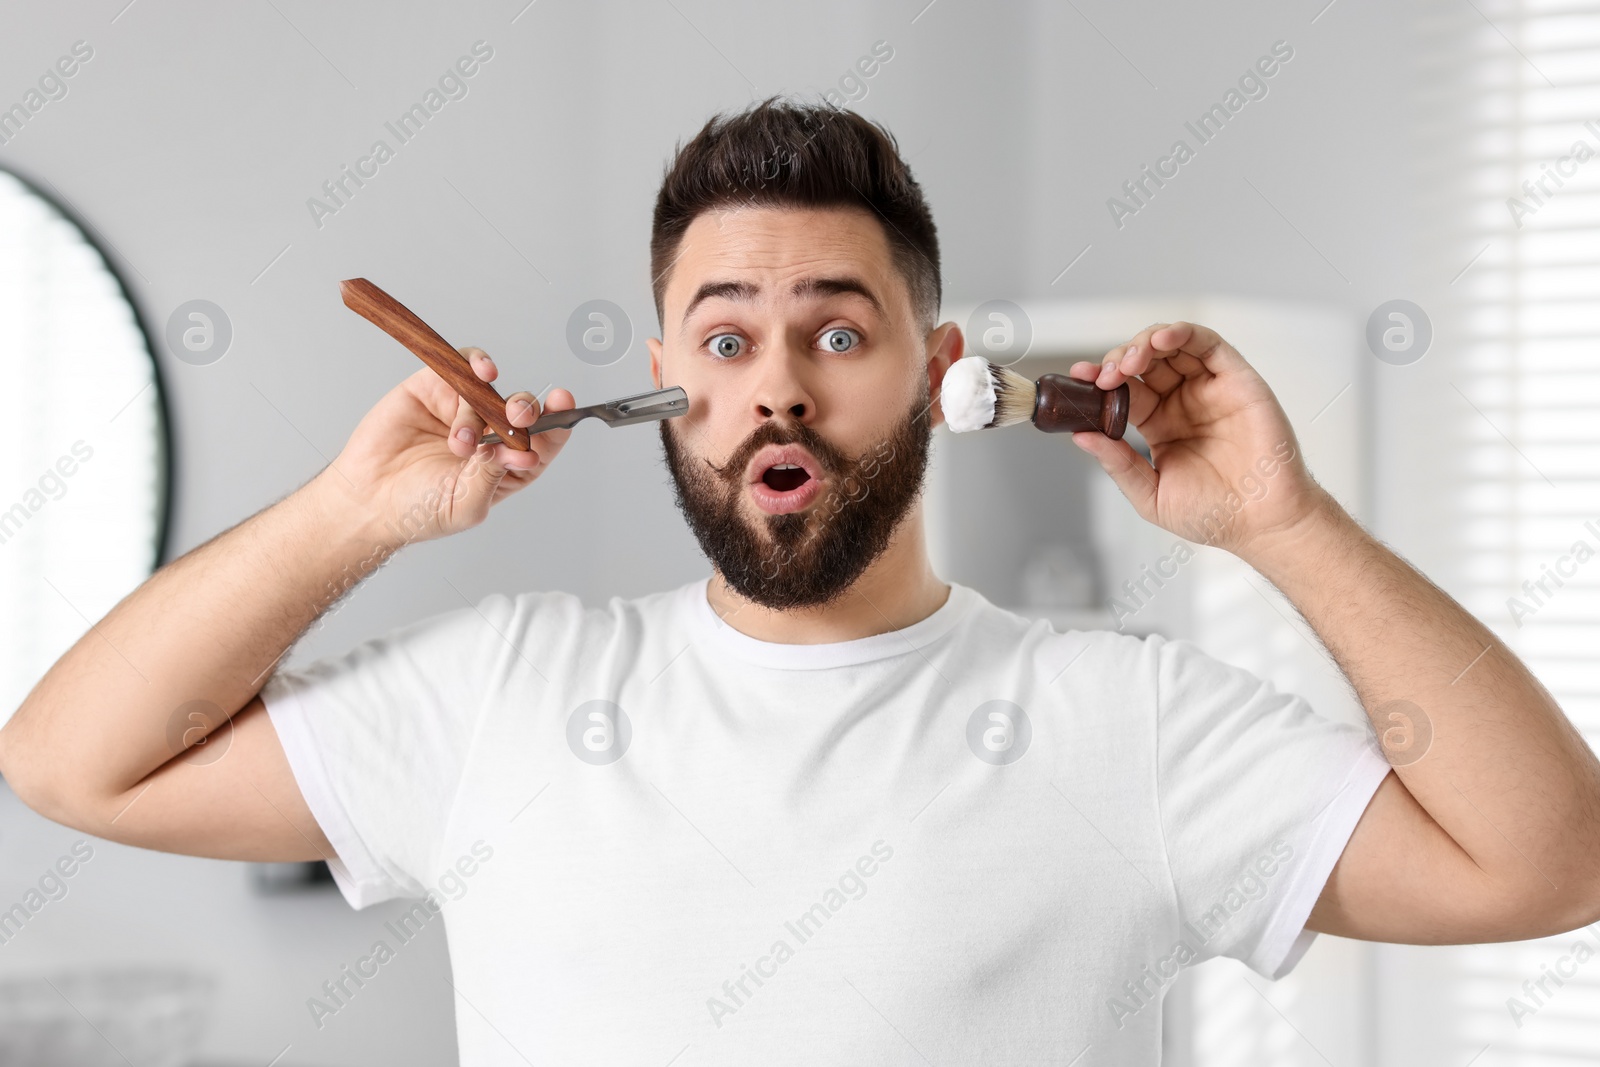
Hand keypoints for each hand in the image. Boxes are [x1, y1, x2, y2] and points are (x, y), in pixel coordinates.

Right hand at [315, 347, 575, 548]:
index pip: (543, 440)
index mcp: (507, 466)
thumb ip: (492, 475)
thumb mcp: (466, 504)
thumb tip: (518, 451)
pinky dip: (476, 362)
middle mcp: (490, 435)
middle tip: (518, 416)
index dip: (558, 423)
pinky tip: (482, 371)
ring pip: (491, 391)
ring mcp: (462, 409)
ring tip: (460, 442)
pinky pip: (463, 366)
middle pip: (522, 411)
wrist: (367, 500)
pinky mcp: (435, 388)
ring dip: (483, 410)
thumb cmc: (419, 510)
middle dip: (526, 410)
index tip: (563, 406)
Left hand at [1067, 321, 1332, 558]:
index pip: (1124, 391)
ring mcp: (1209, 388)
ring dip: (1145, 343)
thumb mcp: (1151, 495)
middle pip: (1144, 363)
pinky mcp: (1237, 379)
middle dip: (1119, 360)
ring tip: (1131, 360)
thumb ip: (1118, 464)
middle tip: (1105, 375)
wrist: (1262, 523)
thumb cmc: (1215, 515)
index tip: (1079, 378)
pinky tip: (1161, 340)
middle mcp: (1182, 402)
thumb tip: (1081, 437)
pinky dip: (1182, 334)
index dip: (1100, 381)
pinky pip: (1208, 344)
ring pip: (1172, 347)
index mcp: (1159, 425)